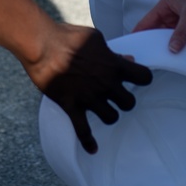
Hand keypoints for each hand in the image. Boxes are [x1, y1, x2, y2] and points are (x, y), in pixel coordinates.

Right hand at [29, 23, 151, 153]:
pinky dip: (88, 142)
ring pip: (111, 118)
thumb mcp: (95, 38)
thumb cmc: (67, 37)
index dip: (141, 79)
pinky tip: (93, 149)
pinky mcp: (72, 106)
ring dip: (109, 114)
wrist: (41, 45)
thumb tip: (128, 58)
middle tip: (116, 96)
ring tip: (103, 110)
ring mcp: (89, 98)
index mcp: (114, 65)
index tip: (136, 79)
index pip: (144, 77)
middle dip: (124, 100)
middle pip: (129, 103)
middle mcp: (106, 84)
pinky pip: (83, 131)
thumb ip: (112, 52)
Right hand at [133, 0, 185, 52]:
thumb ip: (180, 32)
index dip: (140, 33)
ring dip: (185, 41)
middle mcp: (174, 16)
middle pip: (162, 34)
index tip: (135, 45)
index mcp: (166, 7)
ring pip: (178, 39)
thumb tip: (172, 48)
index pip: (148, 22)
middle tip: (163, 53)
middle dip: (165, 42)